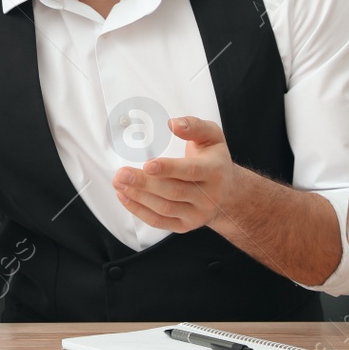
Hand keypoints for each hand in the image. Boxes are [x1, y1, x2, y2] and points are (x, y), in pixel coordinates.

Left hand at [112, 116, 241, 232]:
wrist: (229, 194)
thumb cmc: (214, 160)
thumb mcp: (212, 137)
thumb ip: (194, 126)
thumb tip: (173, 124)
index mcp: (215, 171)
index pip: (191, 171)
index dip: (168, 168)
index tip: (147, 164)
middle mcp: (209, 196)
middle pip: (173, 191)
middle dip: (144, 183)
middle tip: (122, 174)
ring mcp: (197, 214)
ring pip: (164, 208)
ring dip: (138, 196)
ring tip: (119, 182)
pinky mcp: (185, 225)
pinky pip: (160, 221)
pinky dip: (139, 210)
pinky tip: (125, 196)